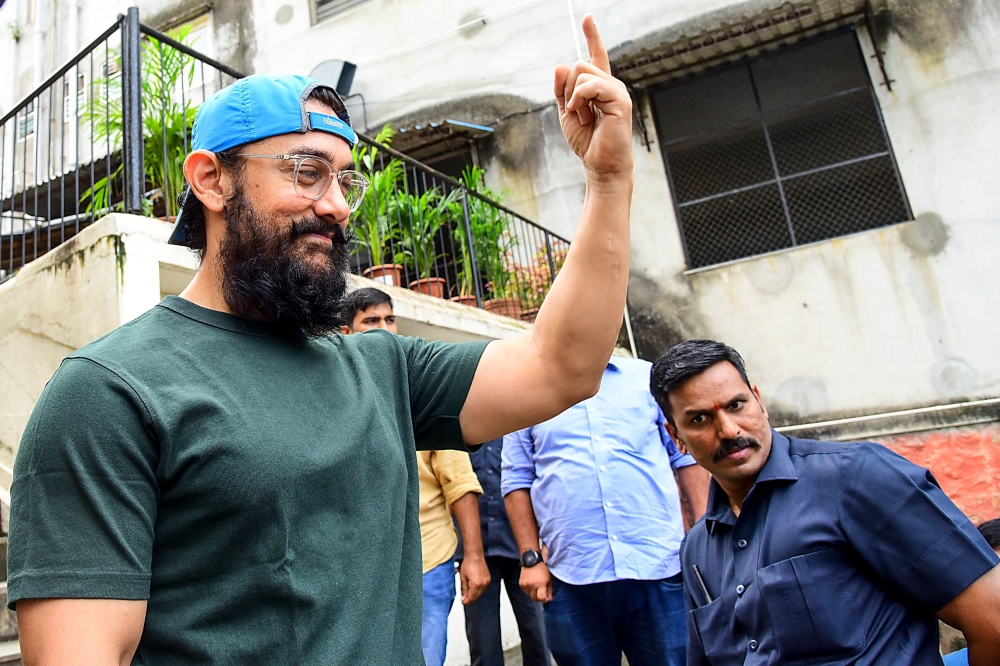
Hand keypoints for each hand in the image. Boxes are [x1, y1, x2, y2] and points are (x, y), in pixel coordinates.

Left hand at [460, 556, 490, 604]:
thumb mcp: (463, 578)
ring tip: (468, 593)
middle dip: (470, 598)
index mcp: (476, 584)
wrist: (475, 555)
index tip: (463, 602)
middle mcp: (483, 584)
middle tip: (464, 599)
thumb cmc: (468, 564)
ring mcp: (487, 581)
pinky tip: (474, 589)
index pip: (472, 597)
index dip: (467, 601)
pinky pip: (483, 588)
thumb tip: (464, 598)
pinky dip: (478, 590)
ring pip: (480, 593)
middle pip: (476, 596)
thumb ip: (464, 589)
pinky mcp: (488, 579)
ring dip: (474, 594)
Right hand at [520, 562, 552, 602]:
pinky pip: (525, 592)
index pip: (541, 598)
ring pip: (530, 596)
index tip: (546, 598)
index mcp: (541, 583)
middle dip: (539, 598)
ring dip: (533, 594)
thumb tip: (549, 600)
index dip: (544, 600)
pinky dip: (529, 590)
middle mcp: (532, 584)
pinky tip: (532, 584)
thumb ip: (550, 590)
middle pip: (535, 599)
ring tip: (536, 587)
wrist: (531, 559)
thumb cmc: (542, 568)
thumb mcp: (549, 578)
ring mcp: (525, 584)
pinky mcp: (521, 584)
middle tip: (542, 593)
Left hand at [554, 15, 632, 181]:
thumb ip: (562, 90)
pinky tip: (584, 115)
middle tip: (576, 112)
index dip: (592, 36)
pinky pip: (590, 86)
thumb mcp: (566, 112)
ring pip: (582, 73)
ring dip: (574, 98)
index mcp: (600, 86)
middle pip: (579, 65)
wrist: (600, 165)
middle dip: (567, 89)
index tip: (587, 18)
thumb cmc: (587, 141)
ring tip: (584, 118)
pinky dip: (579, 100)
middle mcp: (611, 84)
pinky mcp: (620, 100)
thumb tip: (561, 65)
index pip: (596, 56)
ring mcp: (617, 91)